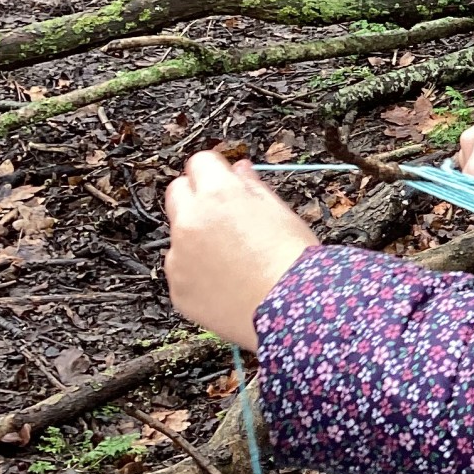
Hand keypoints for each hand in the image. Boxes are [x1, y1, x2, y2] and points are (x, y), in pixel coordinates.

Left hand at [164, 152, 318, 349]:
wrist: (296, 311)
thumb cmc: (295, 262)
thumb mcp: (281, 212)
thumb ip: (252, 187)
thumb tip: (238, 169)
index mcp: (218, 194)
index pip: (200, 162)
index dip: (215, 171)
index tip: (224, 182)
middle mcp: (190, 221)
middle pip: (178, 191)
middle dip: (197, 198)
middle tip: (224, 217)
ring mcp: (179, 257)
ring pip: (179, 234)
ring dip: (197, 238)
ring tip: (234, 259)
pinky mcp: (178, 288)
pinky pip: (181, 271)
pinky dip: (197, 273)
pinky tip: (227, 283)